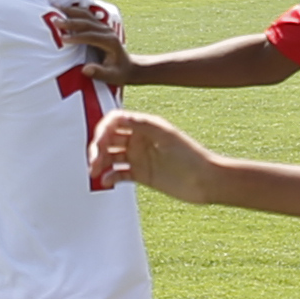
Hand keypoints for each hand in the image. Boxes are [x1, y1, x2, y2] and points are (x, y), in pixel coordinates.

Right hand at [40, 0, 128, 82]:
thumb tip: (85, 69)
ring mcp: (103, 26)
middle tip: (54, 21)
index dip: (77, 37)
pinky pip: (85, 14)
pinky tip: (61, 7)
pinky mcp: (98, 25)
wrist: (128, 65)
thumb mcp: (112, 76)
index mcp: (110, 42)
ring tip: (54, 7)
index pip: (92, 36)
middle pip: (87, 22)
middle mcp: (107, 31)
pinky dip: (73, 10)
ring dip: (69, 11)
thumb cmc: (118, 73)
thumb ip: (99, 73)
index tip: (63, 39)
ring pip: (85, 15)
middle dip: (70, 22)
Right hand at [90, 108, 226, 203]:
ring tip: (94, 172)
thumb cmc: (191, 156)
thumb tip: (119, 117)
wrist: (206, 181)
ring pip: (110, 156)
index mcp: (145, 126)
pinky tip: (107, 181)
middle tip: (93, 161)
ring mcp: (139, 157)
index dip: (103, 129)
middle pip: (109, 139)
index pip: (115, 121)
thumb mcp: (166, 136)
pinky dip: (110, 176)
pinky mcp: (140, 174)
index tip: (98, 142)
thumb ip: (143, 125)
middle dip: (97, 147)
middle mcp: (139, 139)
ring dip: (99, 162)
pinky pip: (118, 173)